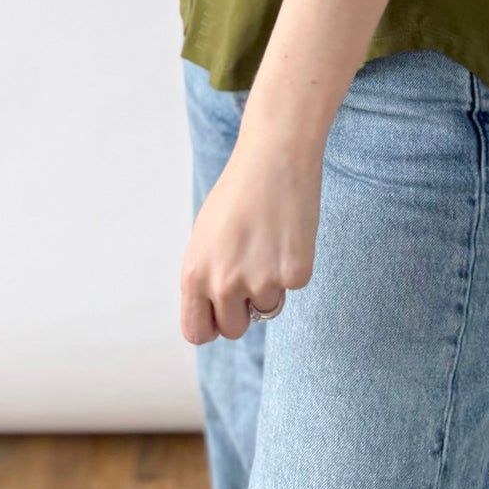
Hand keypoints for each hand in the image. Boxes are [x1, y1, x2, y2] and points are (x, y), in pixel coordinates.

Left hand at [179, 132, 322, 343]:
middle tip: (252, 268)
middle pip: (234, 328)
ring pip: (268, 307)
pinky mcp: (294, 274)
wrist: (274, 155)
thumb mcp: (205, 236)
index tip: (223, 314)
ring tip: (270, 240)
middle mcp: (223, 283)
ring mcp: (260, 281)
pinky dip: (294, 265)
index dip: (212, 325)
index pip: (197, 332)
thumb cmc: (239, 191)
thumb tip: (215, 312)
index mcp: (194, 274)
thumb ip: (206, 276)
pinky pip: (293, 286)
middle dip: (244, 308)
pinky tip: (289, 233)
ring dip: (272, 283)